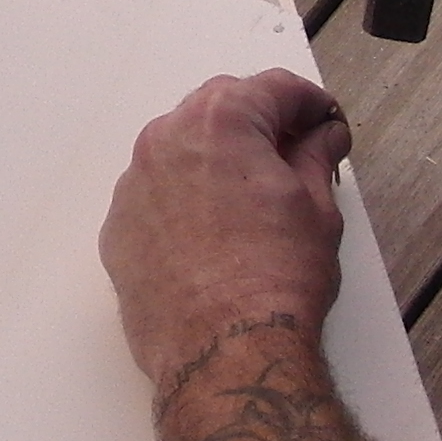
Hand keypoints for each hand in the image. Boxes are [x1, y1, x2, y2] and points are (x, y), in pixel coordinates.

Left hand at [100, 70, 351, 390]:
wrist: (224, 352)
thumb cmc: (272, 283)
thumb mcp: (317, 209)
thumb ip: (316, 157)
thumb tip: (321, 138)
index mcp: (220, 123)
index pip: (273, 88)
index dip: (309, 104)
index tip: (323, 122)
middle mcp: (166, 141)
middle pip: (219, 108)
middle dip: (259, 122)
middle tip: (295, 153)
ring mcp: (134, 184)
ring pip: (180, 149)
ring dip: (216, 159)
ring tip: (254, 197)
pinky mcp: (118, 228)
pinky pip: (155, 193)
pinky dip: (183, 198)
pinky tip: (214, 231)